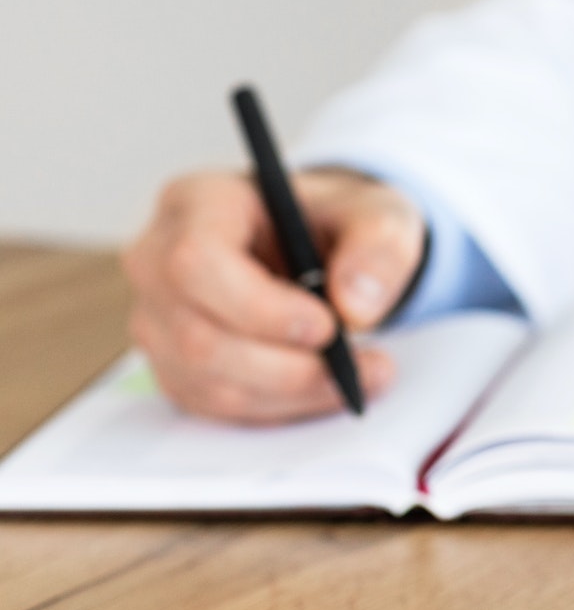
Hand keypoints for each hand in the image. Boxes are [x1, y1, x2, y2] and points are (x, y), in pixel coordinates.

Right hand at [122, 168, 424, 423]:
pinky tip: (325, 389)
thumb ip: (379, 246)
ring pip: (204, 380)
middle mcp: (158, 260)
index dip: (259, 307)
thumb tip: (355, 307)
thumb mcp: (378, 214)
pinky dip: (277, 407)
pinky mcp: (171, 364)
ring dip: (289, 393)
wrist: (322, 247)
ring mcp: (157, 318)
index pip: (197, 261)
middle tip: (359, 366)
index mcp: (198, 202)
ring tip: (360, 379)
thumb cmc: (338, 222)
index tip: (327, 326)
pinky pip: (212, 404)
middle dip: (285, 366)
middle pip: (197, 335)